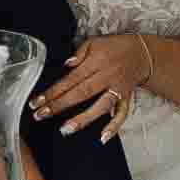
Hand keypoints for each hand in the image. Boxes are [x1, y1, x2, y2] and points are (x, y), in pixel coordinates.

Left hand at [31, 33, 152, 137]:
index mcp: (97, 62)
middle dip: (59, 105)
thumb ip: (79, 52)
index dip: (53, 91)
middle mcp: (107, 76)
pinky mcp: (126, 98)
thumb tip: (67, 65)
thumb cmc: (114, 47)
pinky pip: (122, 114)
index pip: (71, 79)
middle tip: (40, 115)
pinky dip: (113, 127)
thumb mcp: (94, 42)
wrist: (142, 53)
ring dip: (83, 118)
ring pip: (101, 106)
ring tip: (66, 129)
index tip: (37, 101)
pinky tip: (102, 138)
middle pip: (81, 93)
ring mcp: (118, 89)